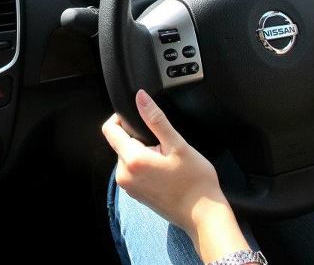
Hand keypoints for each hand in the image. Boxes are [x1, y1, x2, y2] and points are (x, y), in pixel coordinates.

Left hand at [102, 90, 249, 261]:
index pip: (110, 130)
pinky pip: (134, 170)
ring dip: (145, 153)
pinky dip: (146, 166)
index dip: (121, 118)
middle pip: (121, 143)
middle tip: (165, 148)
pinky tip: (166, 173)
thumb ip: (155, 118)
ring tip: (167, 162)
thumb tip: (140, 97)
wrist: (204, 216)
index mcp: (132, 160)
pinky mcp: (135, 194)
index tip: (141, 119)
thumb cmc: (195, 182)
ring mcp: (128, 187)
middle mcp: (124, 175)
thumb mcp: (177, 144)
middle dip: (141, 139)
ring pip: (129, 156)